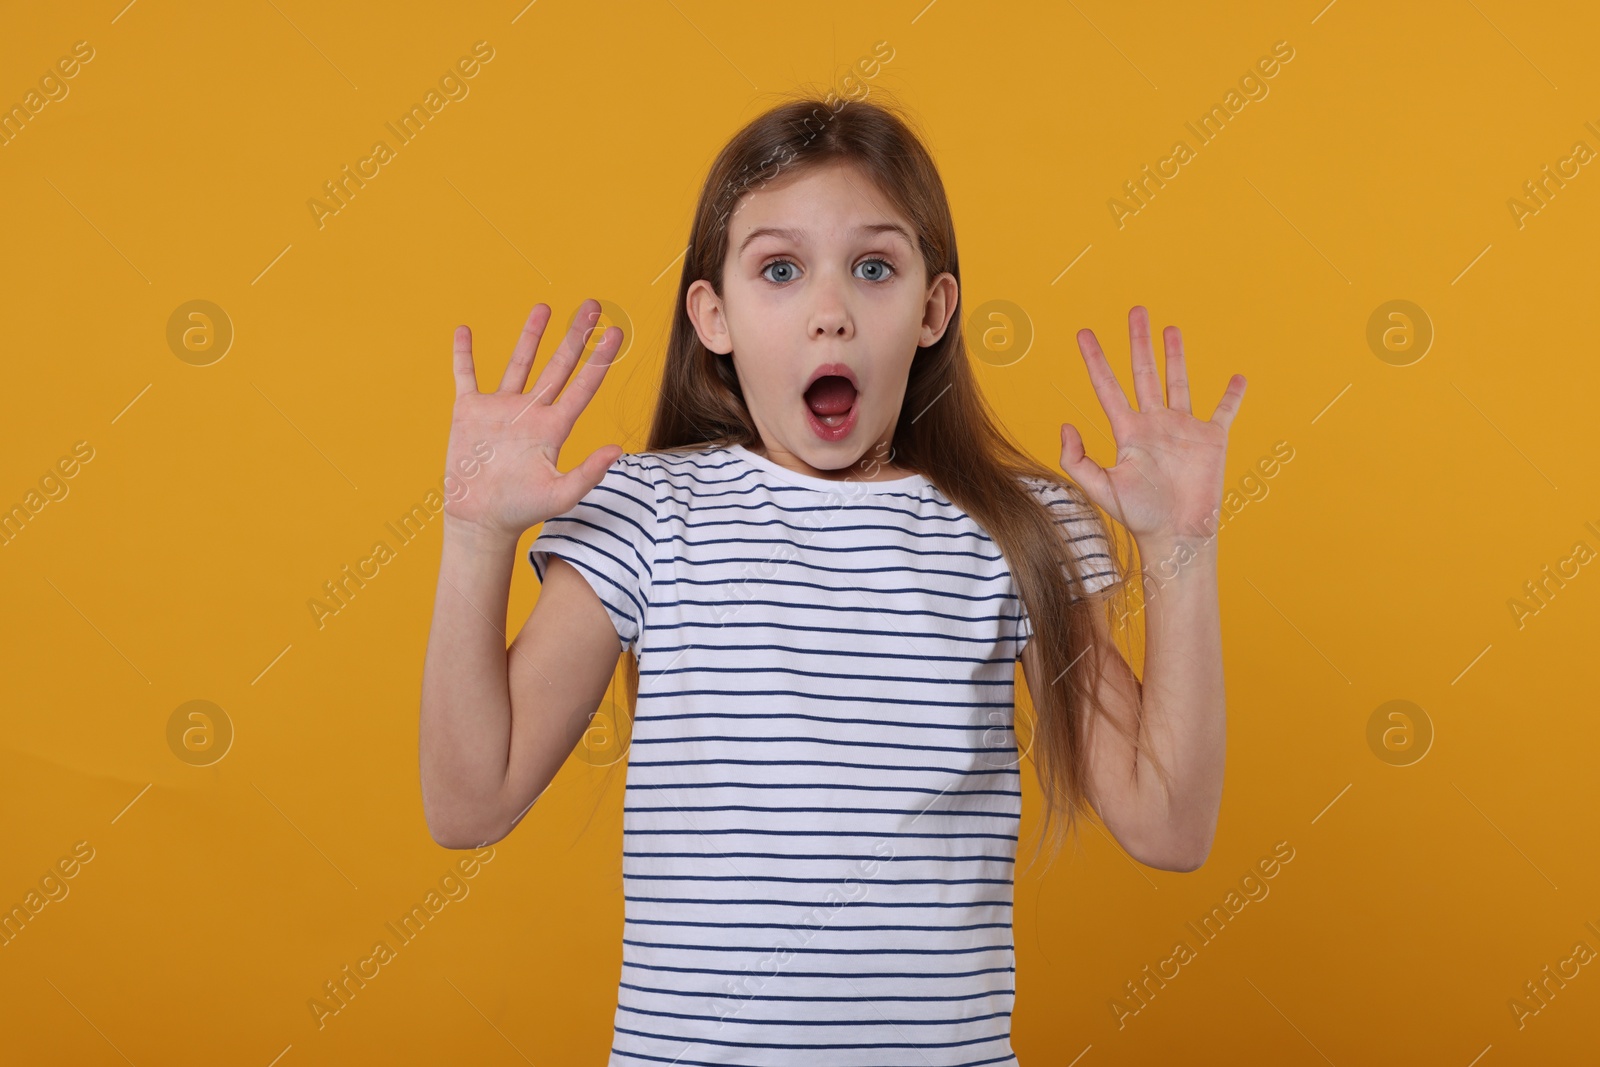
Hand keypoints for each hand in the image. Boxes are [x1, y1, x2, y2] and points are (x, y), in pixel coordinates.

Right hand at [442, 299, 624, 538]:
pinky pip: (466, 376)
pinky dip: (463, 354)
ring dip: (531, 335)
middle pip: (558, 365)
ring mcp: (500, 409)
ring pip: (518, 363)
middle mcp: (531, 412)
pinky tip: (464, 330)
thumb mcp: (560, 495)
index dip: (599, 360)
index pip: (583, 386)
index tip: (615, 333)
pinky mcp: (469, 411)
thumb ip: (588, 472)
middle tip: (592, 305)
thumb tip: (618, 449)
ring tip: (545, 307)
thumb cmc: (521, 511)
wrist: (480, 519)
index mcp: (554, 427)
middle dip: (575, 335)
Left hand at [1060, 305, 1245, 543]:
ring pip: (1179, 382)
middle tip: (1135, 311)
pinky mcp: (1212, 439)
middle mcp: (1154, 424)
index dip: (1095, 360)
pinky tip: (1238, 378)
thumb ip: (1077, 459)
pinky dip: (1232, 395)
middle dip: (1138, 341)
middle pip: (1144, 373)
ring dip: (1175, 355)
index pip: (1107, 386)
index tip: (1083, 334)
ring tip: (1170, 329)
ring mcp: (1184, 429)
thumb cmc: (1139, 517)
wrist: (1177, 535)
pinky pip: (1224, 411)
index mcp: (1128, 432)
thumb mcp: (1101, 488)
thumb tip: (1065, 426)